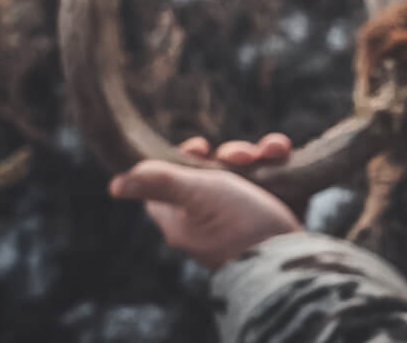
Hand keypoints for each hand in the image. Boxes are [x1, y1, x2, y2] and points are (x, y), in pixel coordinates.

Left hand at [107, 134, 302, 267]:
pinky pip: (273, 183)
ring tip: (273, 150)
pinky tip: (285, 155)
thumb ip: (159, 182)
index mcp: (181, 220)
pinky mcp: (273, 217)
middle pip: (212, 175)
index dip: (180, 160)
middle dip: (231, 154)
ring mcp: (243, 220)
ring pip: (246, 175)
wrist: (292, 260)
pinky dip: (279, 166)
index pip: (167, 184)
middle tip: (242, 155)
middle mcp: (209, 221)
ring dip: (259, 155)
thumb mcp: (197, 195)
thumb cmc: (239, 226)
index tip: (200, 147)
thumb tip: (115, 184)